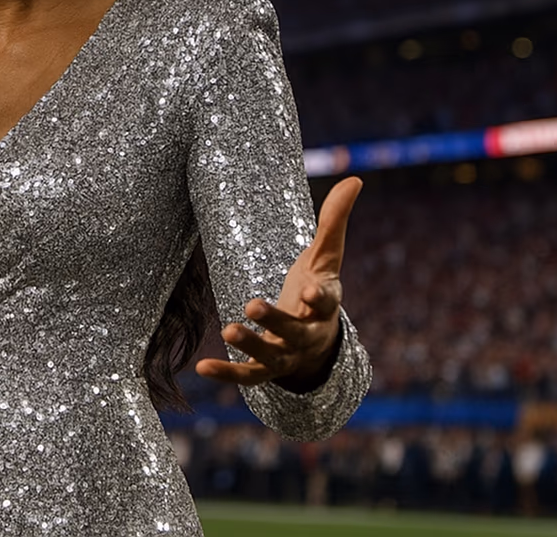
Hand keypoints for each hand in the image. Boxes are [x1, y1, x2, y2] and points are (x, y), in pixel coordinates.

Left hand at [196, 175, 361, 391]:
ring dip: (250, 346)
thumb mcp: (325, 257)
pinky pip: (248, 377)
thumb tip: (355, 179)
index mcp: (323, 306)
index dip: (318, 296)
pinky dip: (227, 374)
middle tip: (251, 304)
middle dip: (275, 320)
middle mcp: (306, 334)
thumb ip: (334, 221)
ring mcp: (286, 355)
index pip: (325, 302)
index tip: (309, 289)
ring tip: (227, 330)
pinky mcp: (265, 370)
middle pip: (294, 331)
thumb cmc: (316, 290)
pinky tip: (201, 367)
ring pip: (270, 357)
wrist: (318, 344)